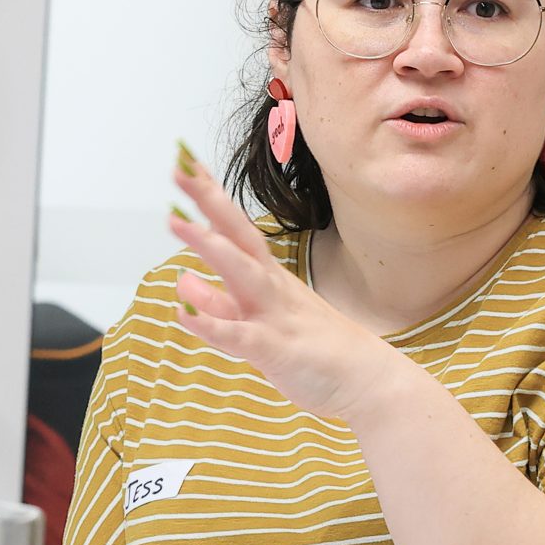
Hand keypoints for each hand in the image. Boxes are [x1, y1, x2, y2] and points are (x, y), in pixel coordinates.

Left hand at [165, 150, 417, 423]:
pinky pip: (240, 335)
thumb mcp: (258, 320)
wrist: (367, 381)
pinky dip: (212, 324)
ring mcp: (274, 314)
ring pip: (240, 273)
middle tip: (179, 167)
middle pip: (237, 235)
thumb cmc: (315, 348)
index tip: (185, 163)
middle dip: (208, 201)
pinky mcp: (275, 349)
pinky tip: (183, 314)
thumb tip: (182, 281)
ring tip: (177, 220)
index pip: (233, 228)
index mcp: (267, 278)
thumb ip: (218, 302)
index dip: (209, 196)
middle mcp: (270, 287)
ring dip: (209, 245)